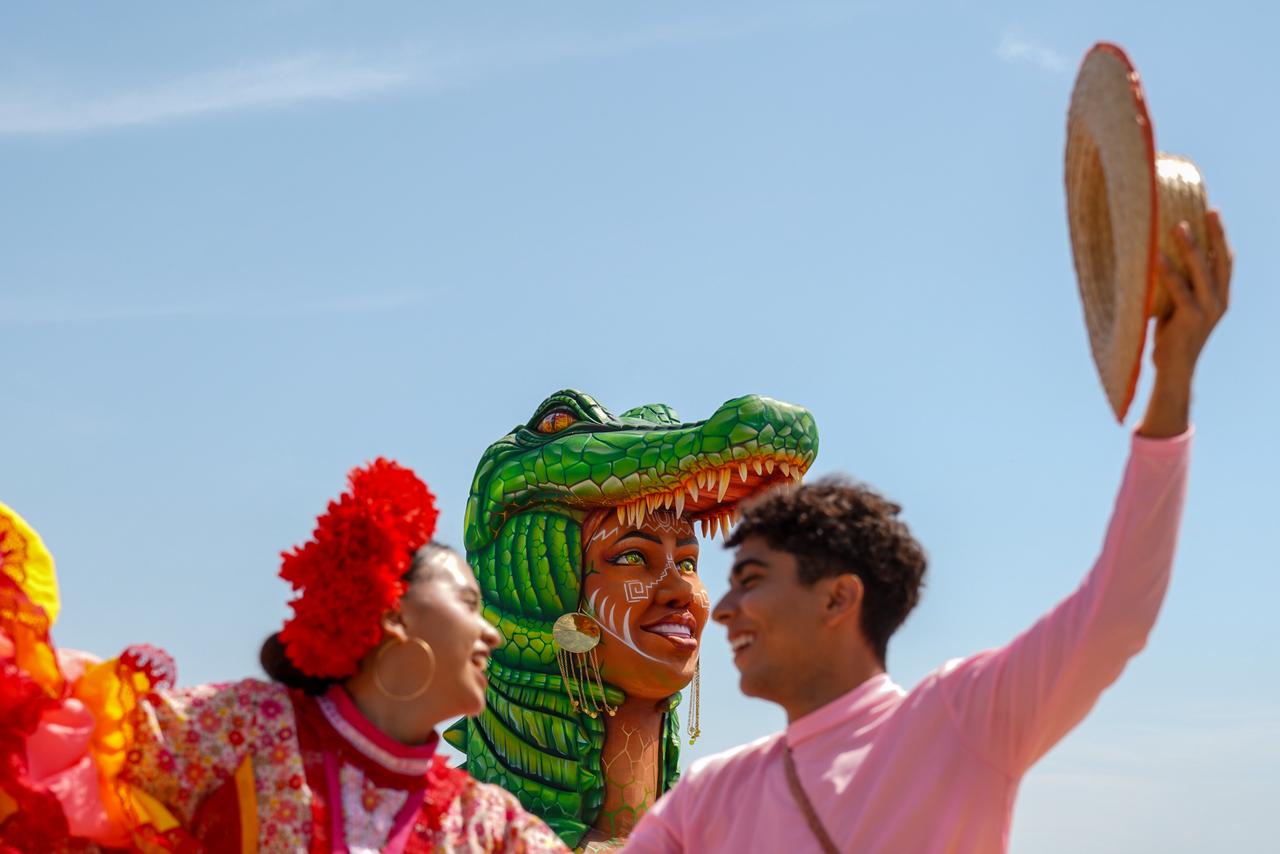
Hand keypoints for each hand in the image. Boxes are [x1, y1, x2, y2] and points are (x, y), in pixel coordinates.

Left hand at [1136, 209, 1231, 437]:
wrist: (1174, 372)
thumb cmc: (1171, 339)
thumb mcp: (1178, 308)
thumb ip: (1178, 288)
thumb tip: (1158, 259)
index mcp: (1220, 297)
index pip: (1225, 261)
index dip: (1221, 237)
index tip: (1212, 212)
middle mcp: (1219, 301)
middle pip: (1220, 260)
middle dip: (1215, 233)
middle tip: (1208, 209)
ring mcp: (1207, 310)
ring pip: (1201, 271)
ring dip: (1191, 246)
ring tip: (1178, 225)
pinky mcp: (1191, 319)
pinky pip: (1179, 289)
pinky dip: (1167, 271)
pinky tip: (1156, 255)